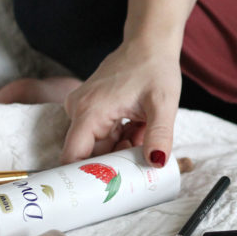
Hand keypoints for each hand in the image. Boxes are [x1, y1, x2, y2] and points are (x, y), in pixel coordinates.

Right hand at [60, 36, 181, 166]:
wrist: (150, 43)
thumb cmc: (154, 68)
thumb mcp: (163, 104)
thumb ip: (159, 135)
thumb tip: (157, 163)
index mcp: (90, 111)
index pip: (73, 157)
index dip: (86, 178)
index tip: (104, 192)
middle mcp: (80, 110)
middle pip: (90, 154)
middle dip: (115, 162)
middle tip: (141, 162)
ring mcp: (84, 109)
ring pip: (100, 145)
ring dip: (123, 148)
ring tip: (144, 133)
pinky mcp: (93, 108)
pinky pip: (104, 135)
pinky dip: (123, 137)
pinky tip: (139, 127)